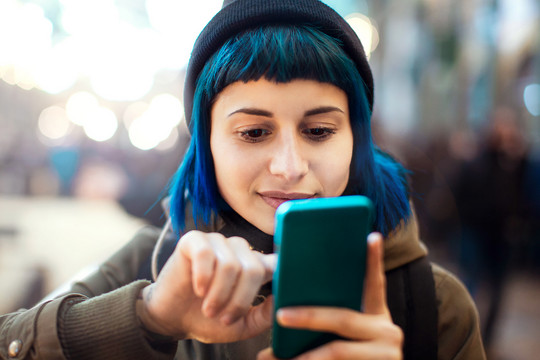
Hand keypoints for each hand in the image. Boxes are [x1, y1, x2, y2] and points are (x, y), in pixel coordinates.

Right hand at [137, 230, 276, 342]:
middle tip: (222, 317)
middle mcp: (239, 249)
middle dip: (239, 300)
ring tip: (208, 308)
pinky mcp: (194, 240)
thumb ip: (265, 315)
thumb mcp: (242, 325)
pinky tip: (198, 289)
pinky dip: (203, 276)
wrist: (172, 318)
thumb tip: (284, 300)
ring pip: (230, 265)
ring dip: (218, 294)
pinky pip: (206, 254)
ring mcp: (217, 241)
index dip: (278, 275)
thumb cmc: (208, 319)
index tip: (276, 291)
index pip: (276, 262)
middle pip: (253, 269)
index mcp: (254, 265)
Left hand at [257, 232, 402, 359]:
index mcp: (377, 314)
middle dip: (308, 317)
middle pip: (342, 318)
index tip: (371, 236)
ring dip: (300, 356)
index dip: (373, 259)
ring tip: (269, 356)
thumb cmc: (351, 356)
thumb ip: (334, 317)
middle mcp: (388, 330)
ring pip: (336, 351)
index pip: (374, 282)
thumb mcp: (348, 334)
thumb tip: (287, 307)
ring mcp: (388, 353)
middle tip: (281, 315)